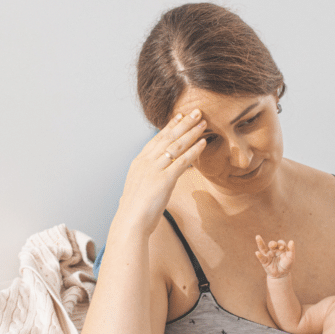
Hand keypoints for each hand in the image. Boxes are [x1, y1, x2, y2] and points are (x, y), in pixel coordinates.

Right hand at [116, 110, 208, 234]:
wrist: (130, 222)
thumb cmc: (135, 210)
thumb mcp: (139, 188)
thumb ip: (147, 179)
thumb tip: (153, 179)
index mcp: (139, 162)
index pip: (156, 139)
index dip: (169, 127)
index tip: (179, 116)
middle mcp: (146, 162)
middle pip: (167, 138)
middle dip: (183, 123)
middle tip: (196, 111)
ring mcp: (154, 169)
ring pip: (176, 146)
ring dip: (191, 132)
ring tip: (203, 123)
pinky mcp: (164, 179)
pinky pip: (182, 161)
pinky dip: (194, 150)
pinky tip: (203, 143)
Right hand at [254, 236, 294, 277]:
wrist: (281, 275)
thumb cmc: (286, 265)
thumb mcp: (290, 258)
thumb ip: (291, 250)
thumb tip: (291, 241)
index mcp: (280, 248)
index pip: (280, 243)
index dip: (281, 244)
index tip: (282, 248)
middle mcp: (273, 250)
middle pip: (271, 244)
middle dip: (272, 243)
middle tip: (273, 245)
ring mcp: (268, 255)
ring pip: (263, 248)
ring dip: (260, 242)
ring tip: (257, 237)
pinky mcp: (264, 261)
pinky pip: (261, 258)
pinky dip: (259, 255)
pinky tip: (257, 253)